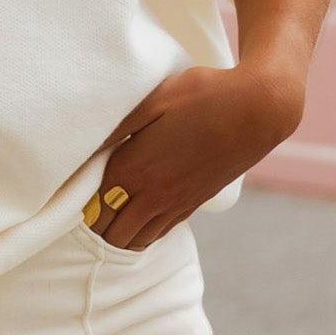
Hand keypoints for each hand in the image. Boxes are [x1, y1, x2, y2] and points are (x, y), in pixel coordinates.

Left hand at [89, 0, 335, 249]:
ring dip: (119, 230)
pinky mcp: (195, 204)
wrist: (260, 109)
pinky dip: (143, 230)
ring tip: (113, 206)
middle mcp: (154, 194)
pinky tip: (139, 210)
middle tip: (90, 197)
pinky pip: (159, 233)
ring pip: (135, 240)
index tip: (75, 183)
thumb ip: (117, 122)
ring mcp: (176, 203)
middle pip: (110, 232)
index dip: (80, 199)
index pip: (93, 205)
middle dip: (96, 221)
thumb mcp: (154, 97)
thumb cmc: (206, 94)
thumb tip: (86, 143)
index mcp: (135, 168)